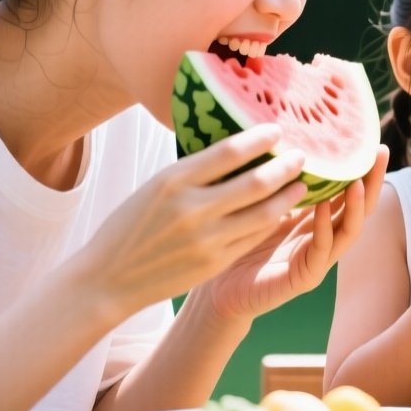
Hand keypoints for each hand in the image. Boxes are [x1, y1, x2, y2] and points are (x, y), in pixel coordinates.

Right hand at [80, 126, 322, 318]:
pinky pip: (255, 237)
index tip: (278, 130)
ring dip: (288, 196)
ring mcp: (205, 239)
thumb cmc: (130, 226)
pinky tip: (282, 212)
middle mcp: (191, 208)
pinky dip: (272, 222)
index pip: (229, 151)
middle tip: (303, 156)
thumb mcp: (155, 187)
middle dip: (285, 167)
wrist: (107, 279)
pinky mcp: (214, 263)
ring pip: (264, 213)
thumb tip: (238, 149)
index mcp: (172, 181)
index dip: (260, 139)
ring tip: (301, 184)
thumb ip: (193, 172)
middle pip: (256, 182)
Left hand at [197, 144, 388, 322]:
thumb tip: (283, 139)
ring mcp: (317, 260)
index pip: (351, 191)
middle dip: (373, 181)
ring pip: (350, 231)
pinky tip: (323, 208)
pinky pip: (321, 252)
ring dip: (357, 205)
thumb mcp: (264, 204)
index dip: (364, 169)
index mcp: (318, 219)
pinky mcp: (304, 278)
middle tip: (379, 153)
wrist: (218, 290)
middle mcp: (324, 238)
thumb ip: (281, 182)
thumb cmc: (238, 243)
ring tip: (358, 180)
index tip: (372, 142)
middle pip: (361, 208)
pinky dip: (325, 229)